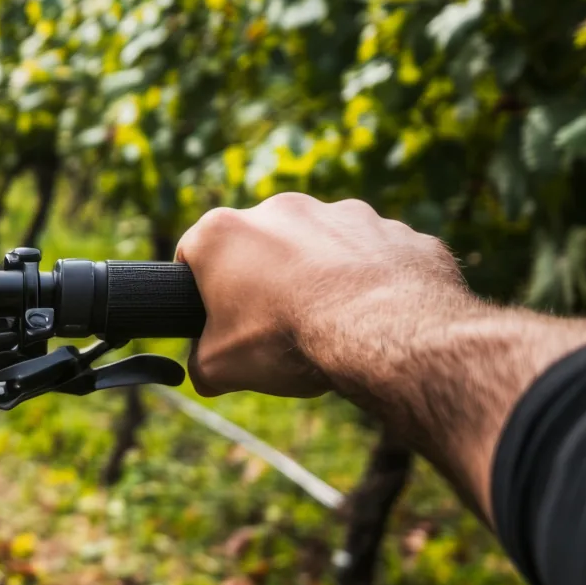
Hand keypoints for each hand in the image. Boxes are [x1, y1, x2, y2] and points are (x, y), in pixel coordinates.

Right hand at [175, 193, 466, 395]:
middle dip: (265, 278)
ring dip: (321, 274)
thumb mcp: (221, 367)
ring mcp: (341, 213)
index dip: (201, 288)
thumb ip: (203, 363)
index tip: (217, 316)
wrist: (381, 331)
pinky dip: (371, 279)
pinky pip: (375, 254)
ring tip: (332, 321)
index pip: (193, 253)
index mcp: (223, 232)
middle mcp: (279, 209)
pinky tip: (374, 315)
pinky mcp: (392, 229)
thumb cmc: (287, 339)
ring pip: (322, 244)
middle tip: (276, 323)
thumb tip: (206, 375)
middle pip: (260, 244)